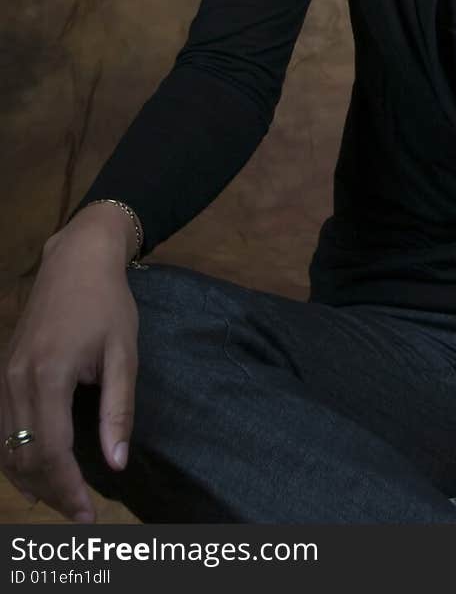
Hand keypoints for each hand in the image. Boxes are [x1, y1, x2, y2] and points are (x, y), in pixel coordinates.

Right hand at [0, 221, 138, 522]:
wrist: (76, 260)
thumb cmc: (107, 303)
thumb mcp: (124, 353)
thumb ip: (119, 410)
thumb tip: (117, 463)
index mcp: (48, 375)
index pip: (50, 452)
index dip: (68, 489)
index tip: (89, 514)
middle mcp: (16, 380)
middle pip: (23, 457)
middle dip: (50, 492)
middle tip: (80, 513)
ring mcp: (3, 376)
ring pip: (6, 448)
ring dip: (31, 480)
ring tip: (62, 498)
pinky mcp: (2, 372)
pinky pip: (2, 429)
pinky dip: (17, 456)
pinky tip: (38, 470)